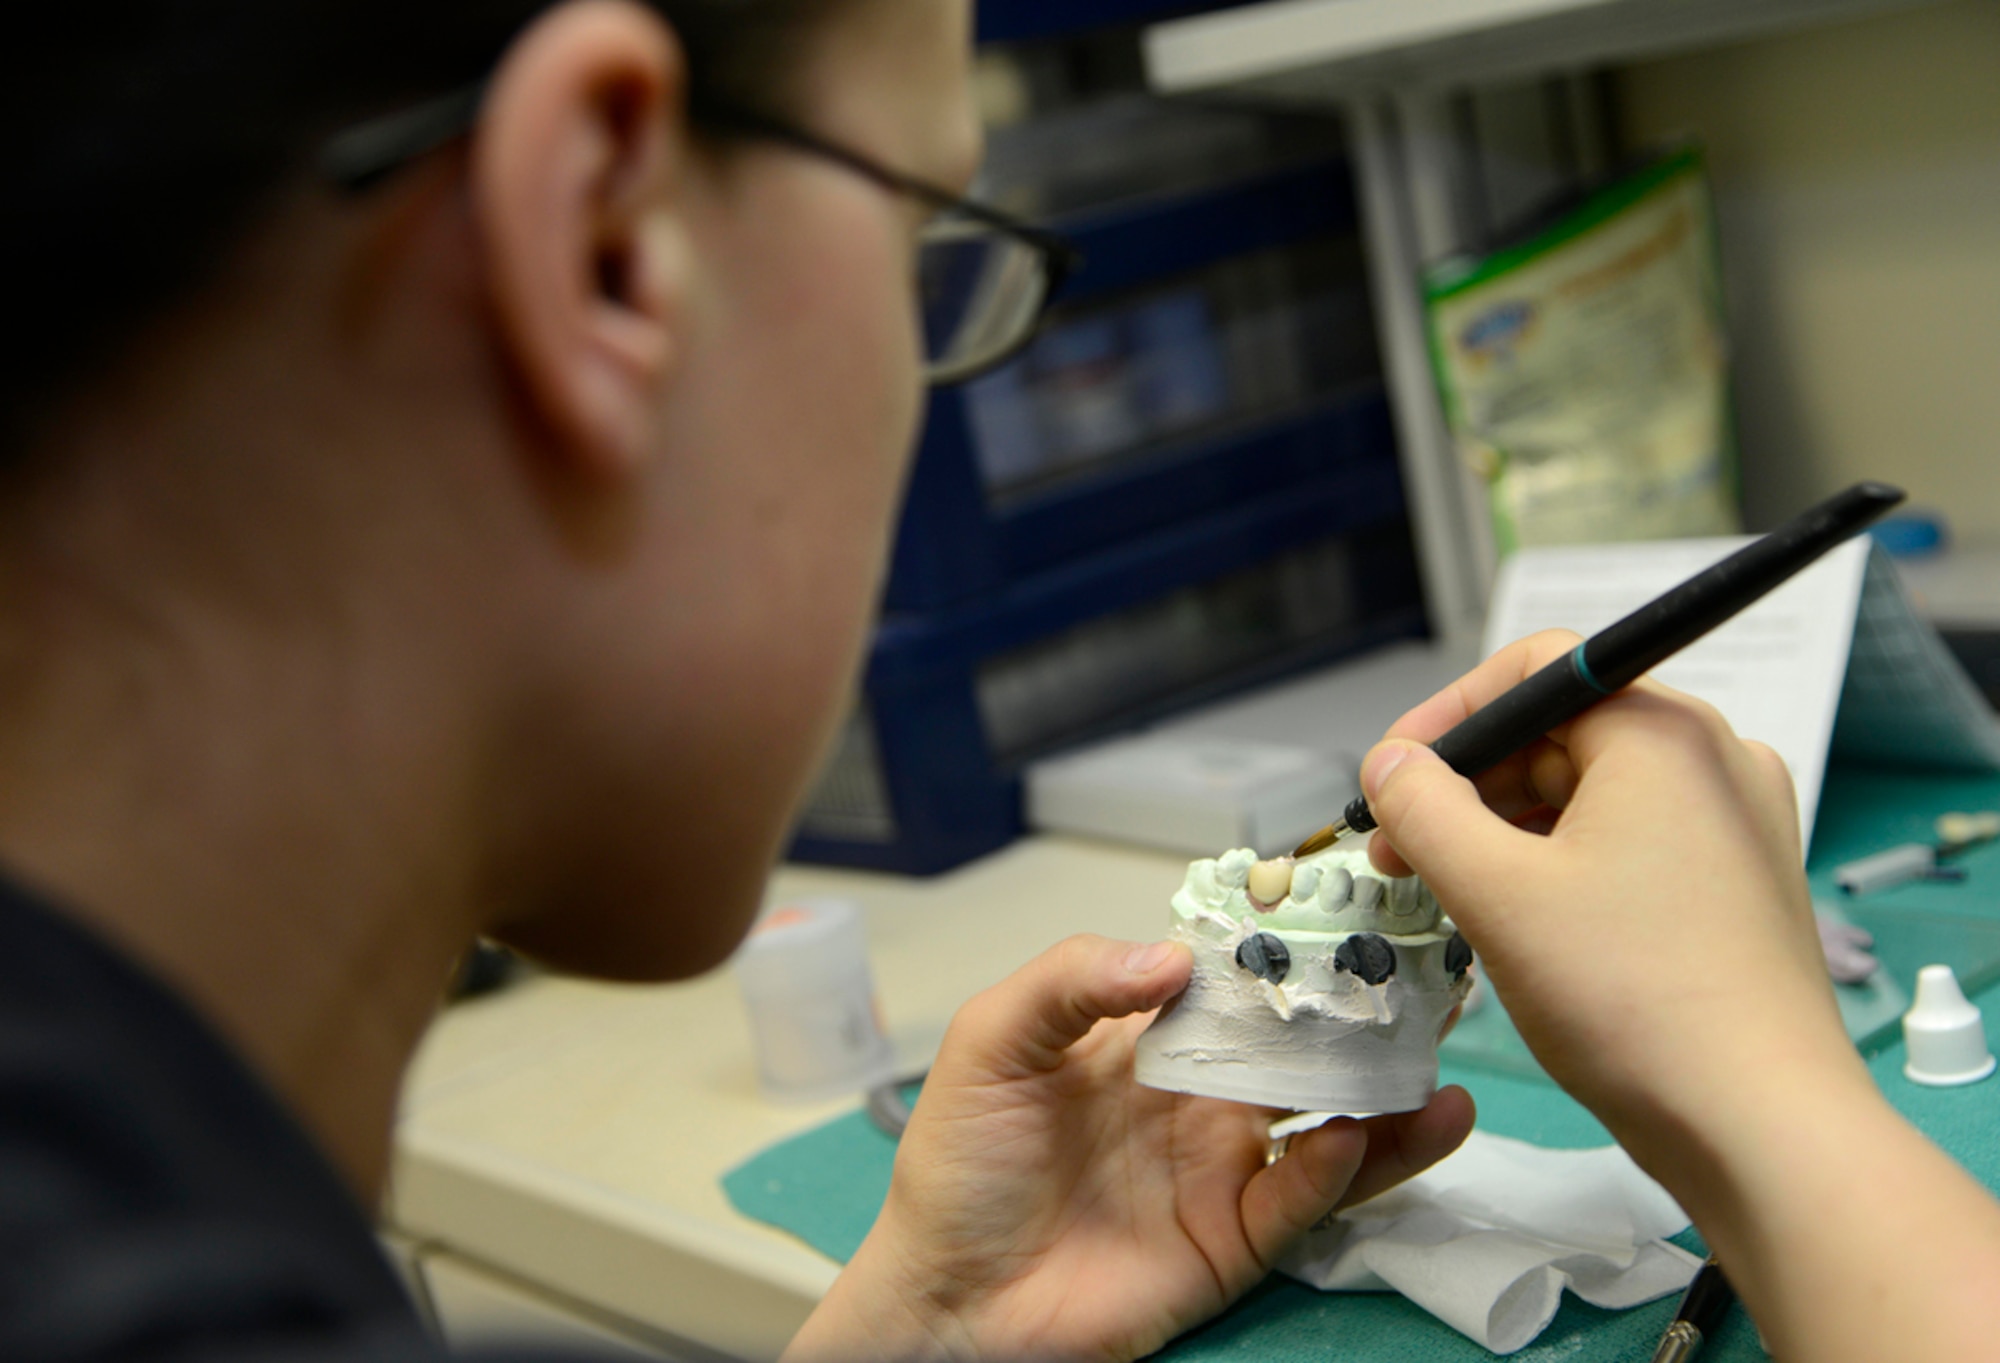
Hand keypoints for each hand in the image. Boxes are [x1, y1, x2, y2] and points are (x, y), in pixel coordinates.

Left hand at [786, 934, 1472, 1361]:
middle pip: (1297, 1044)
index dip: (1285, 943)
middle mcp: (1197, 1095)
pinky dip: (1341, 1167)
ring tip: (1436, 1058)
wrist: (949, 1297)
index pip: (1232, 978)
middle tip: (1429, 972)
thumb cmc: (958, 1166)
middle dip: (1360, 1010)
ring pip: (1325, 1120)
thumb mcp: (990, 1044)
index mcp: (1144, 1038)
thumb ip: (1070, 981)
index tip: (1347, 901)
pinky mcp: (1234, 1240)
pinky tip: (1358, 1132)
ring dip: (1383, 1092)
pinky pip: (1303, 1198)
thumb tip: (1172, 956)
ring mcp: (1222, 1167)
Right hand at [1358, 630, 1863, 1167]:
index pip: (1536, 670)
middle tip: (1402, 853)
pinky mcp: (1739, 885)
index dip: (1447, 717)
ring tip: (1451, 896)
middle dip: (1470, 785)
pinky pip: (1631, 844)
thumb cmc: (1633, 998)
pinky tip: (1520, 923)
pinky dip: (1564, 866)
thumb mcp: (1497, 893)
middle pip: (1563, 733)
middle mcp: (1714, 760)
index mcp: (1664, 734)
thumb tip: (1389, 763)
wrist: (1759, 1124)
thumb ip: (1425, 810)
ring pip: (1593, 795)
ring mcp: (1736, 825)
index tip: (1389, 779)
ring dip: (1509, 831)